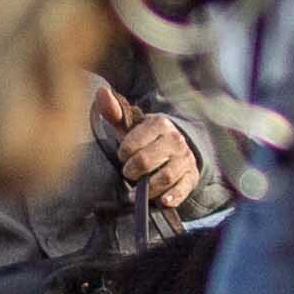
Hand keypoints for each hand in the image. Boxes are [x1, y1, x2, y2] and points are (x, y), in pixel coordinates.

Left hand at [100, 86, 209, 215]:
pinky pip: (183, 189)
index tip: (122, 155)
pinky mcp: (192, 176)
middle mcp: (175, 140)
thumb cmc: (146, 137)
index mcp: (160, 124)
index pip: (135, 142)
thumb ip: (114, 111)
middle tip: (128, 173)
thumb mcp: (130, 124)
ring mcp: (185, 159)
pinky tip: (162, 201)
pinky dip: (172, 197)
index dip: (124, 152)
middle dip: (132, 170)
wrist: (175, 146)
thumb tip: (101, 92)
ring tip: (138, 190)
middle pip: (147, 161)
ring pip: (164, 177)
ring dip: (147, 187)